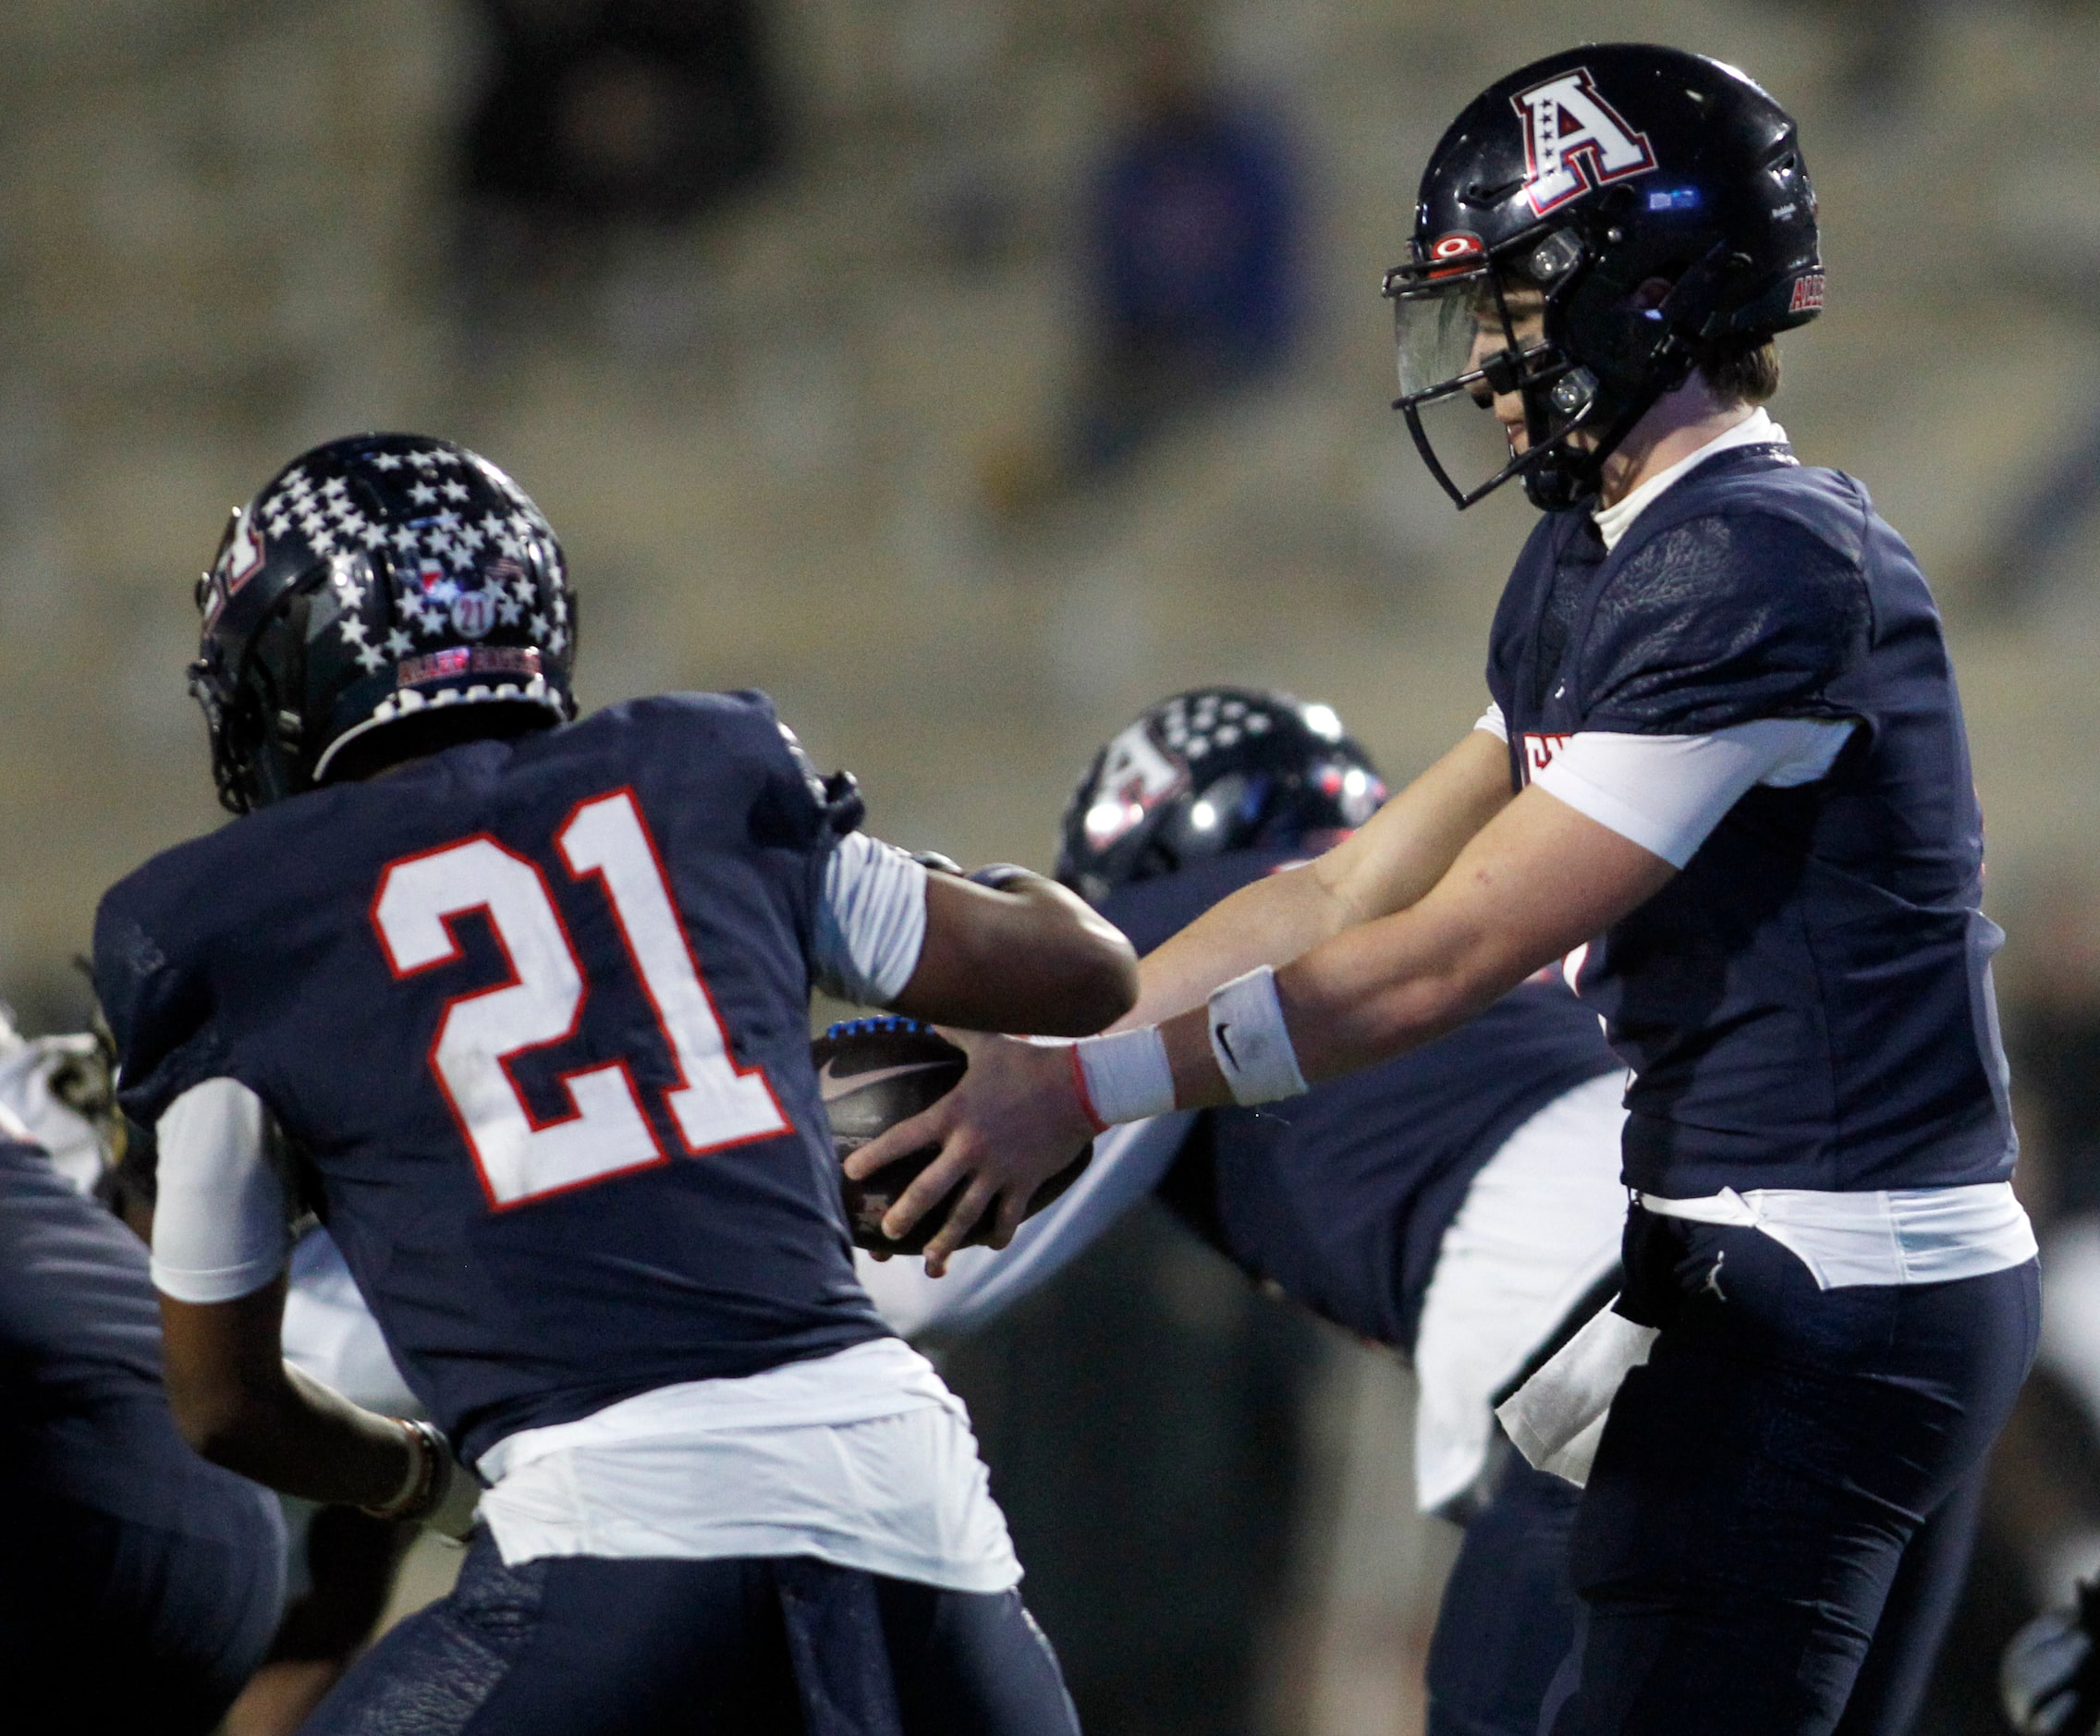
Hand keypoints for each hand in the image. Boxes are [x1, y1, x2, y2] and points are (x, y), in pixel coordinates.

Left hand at [839, 1029, 1093, 1275]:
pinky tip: (991, 1245)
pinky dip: (999, 1235)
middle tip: (889, 1233)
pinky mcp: (1025, 1182)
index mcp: (953, 1115)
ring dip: (947, 1242)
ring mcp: (998, 1170)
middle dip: (905, 1214)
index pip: (902, 1139)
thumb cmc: (1031, 1061)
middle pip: (928, 1190)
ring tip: (932, 1262)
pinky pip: (1008, 1218)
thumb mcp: (988, 1043)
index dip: (874, 1157)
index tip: (851, 1174)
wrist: (1081, 1086)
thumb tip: (929, 1013)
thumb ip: (954, 1031)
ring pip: (965, 1216)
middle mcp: (969, 1148)